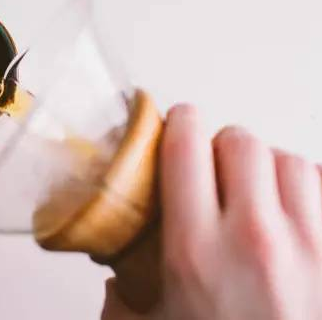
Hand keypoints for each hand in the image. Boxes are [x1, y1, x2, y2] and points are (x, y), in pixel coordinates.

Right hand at [103, 105, 321, 319]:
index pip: (185, 146)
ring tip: (253, 191)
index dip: (177, 122)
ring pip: (288, 159)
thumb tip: (118, 272)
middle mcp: (257, 240)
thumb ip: (123, 297)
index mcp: (196, 253)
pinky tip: (292, 211)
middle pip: (240, 141)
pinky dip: (306, 188)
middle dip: (220, 145)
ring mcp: (312, 246)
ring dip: (265, 166)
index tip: (172, 125)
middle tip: (209, 166)